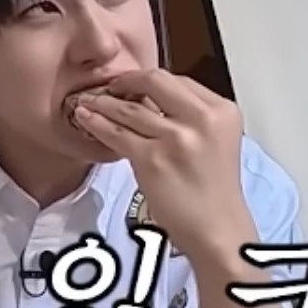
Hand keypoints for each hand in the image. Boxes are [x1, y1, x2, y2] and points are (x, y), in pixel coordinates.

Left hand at [69, 67, 256, 264]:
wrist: (216, 227)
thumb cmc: (213, 187)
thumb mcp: (215, 140)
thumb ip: (191, 116)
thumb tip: (149, 98)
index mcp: (221, 110)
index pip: (180, 80)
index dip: (150, 79)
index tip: (132, 83)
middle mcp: (202, 119)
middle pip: (155, 82)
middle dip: (127, 80)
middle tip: (109, 86)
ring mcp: (176, 138)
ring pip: (131, 108)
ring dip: (105, 102)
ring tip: (88, 100)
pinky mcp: (153, 159)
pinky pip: (117, 133)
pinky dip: (97, 123)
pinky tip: (85, 118)